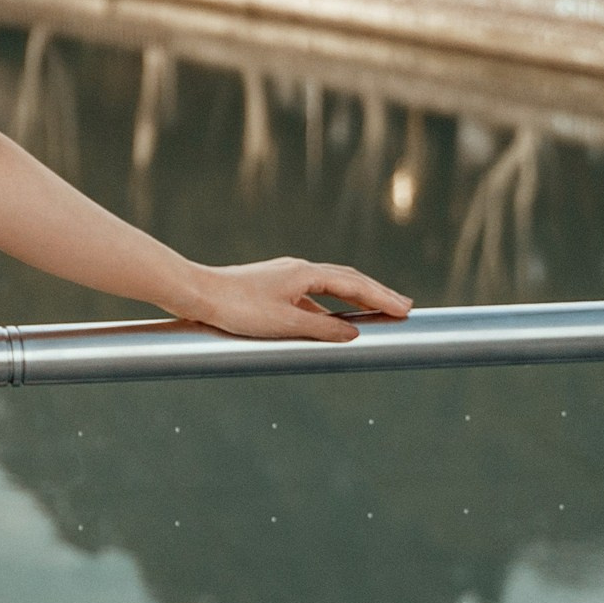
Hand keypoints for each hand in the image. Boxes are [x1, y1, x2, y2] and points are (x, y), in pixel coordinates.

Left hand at [172, 257, 412, 342]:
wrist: (197, 293)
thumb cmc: (238, 308)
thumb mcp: (285, 324)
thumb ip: (322, 329)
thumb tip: (353, 333)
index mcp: (305, 273)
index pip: (353, 285)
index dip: (382, 297)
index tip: (406, 309)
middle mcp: (298, 269)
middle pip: (347, 279)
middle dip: (376, 294)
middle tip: (404, 307)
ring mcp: (285, 277)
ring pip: (330, 286)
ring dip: (355, 298)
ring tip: (377, 312)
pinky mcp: (273, 287)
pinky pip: (312, 295)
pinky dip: (331, 306)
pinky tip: (333, 321)